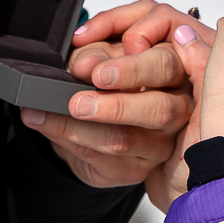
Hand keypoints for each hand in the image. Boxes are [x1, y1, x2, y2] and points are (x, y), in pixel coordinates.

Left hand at [19, 0, 212, 205]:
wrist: (106, 116)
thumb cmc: (116, 75)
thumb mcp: (109, 53)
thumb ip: (100, 53)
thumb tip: (85, 64)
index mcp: (179, 71)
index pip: (167, 66)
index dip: (133, 69)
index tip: (97, 72)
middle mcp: (179, 109)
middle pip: (159, 109)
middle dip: (115, 105)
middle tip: (78, 100)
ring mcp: (161, 143)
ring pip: (124, 139)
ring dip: (78, 126)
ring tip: (48, 110)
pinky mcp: (139, 169)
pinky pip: (102, 158)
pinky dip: (68, 139)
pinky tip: (44, 122)